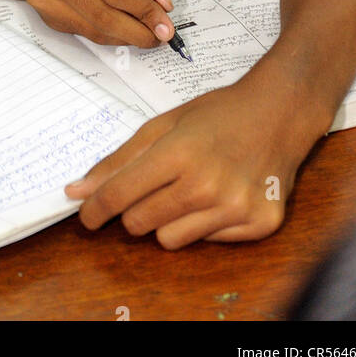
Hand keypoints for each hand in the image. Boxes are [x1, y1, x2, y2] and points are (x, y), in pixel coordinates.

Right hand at [5, 0, 174, 46]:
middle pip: (104, 16)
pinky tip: (120, 27)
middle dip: (138, 32)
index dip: (144, 11)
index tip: (166, 24)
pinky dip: (109, 34)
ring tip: (145, 33)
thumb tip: (164, 1)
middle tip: (160, 37)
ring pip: (95, 30)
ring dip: (126, 37)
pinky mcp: (46, 17)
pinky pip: (85, 32)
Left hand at [66, 77, 303, 247]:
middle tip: (152, 187)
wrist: (279, 113)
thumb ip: (119, 160)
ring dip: (169, 220)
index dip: (95, 209)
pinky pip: (207, 242)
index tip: (85, 214)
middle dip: (134, 208)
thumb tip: (76, 191)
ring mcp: (236, 208)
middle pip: (139, 223)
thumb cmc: (218, 114)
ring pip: (170, 239)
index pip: (120, 195)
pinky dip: (205, 225)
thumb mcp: (163, 124)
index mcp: (179, 153)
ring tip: (190, 189)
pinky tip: (221, 194)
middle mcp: (207, 185)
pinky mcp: (259, 225)